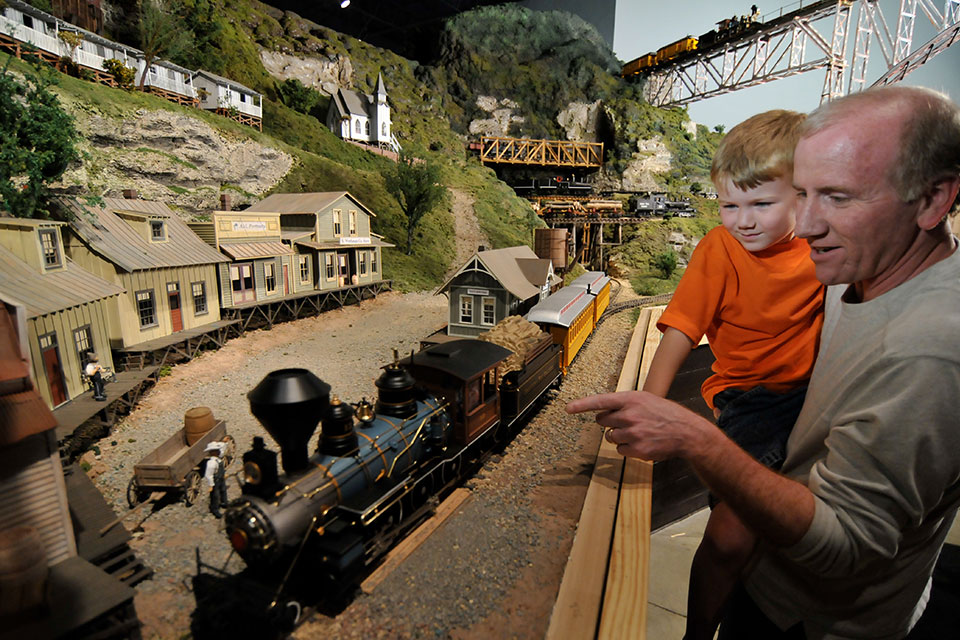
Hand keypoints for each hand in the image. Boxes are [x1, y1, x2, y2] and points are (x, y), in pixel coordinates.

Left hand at [566, 391, 718, 460]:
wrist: (686, 432)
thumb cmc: (666, 414)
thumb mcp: (646, 399)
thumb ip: (625, 403)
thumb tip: (604, 410)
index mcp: (631, 399)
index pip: (600, 401)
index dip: (582, 405)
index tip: (568, 408)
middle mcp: (629, 415)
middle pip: (602, 421)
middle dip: (609, 423)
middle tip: (625, 422)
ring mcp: (633, 433)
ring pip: (610, 437)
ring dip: (619, 436)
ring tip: (638, 433)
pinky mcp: (637, 449)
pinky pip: (620, 450)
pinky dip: (627, 448)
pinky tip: (641, 442)